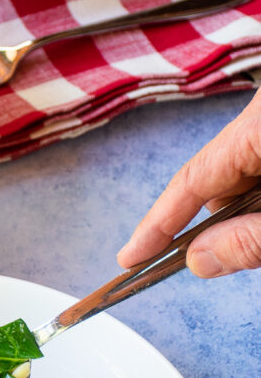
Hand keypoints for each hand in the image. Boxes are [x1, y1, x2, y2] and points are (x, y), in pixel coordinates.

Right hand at [117, 89, 260, 276]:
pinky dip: (259, 198)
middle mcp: (260, 117)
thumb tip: (201, 260)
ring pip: (241, 175)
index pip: (191, 179)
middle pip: (217, 178)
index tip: (130, 258)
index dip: (157, 223)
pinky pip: (257, 167)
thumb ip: (251, 240)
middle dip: (224, 221)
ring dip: (251, 210)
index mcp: (259, 125)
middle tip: (241, 254)